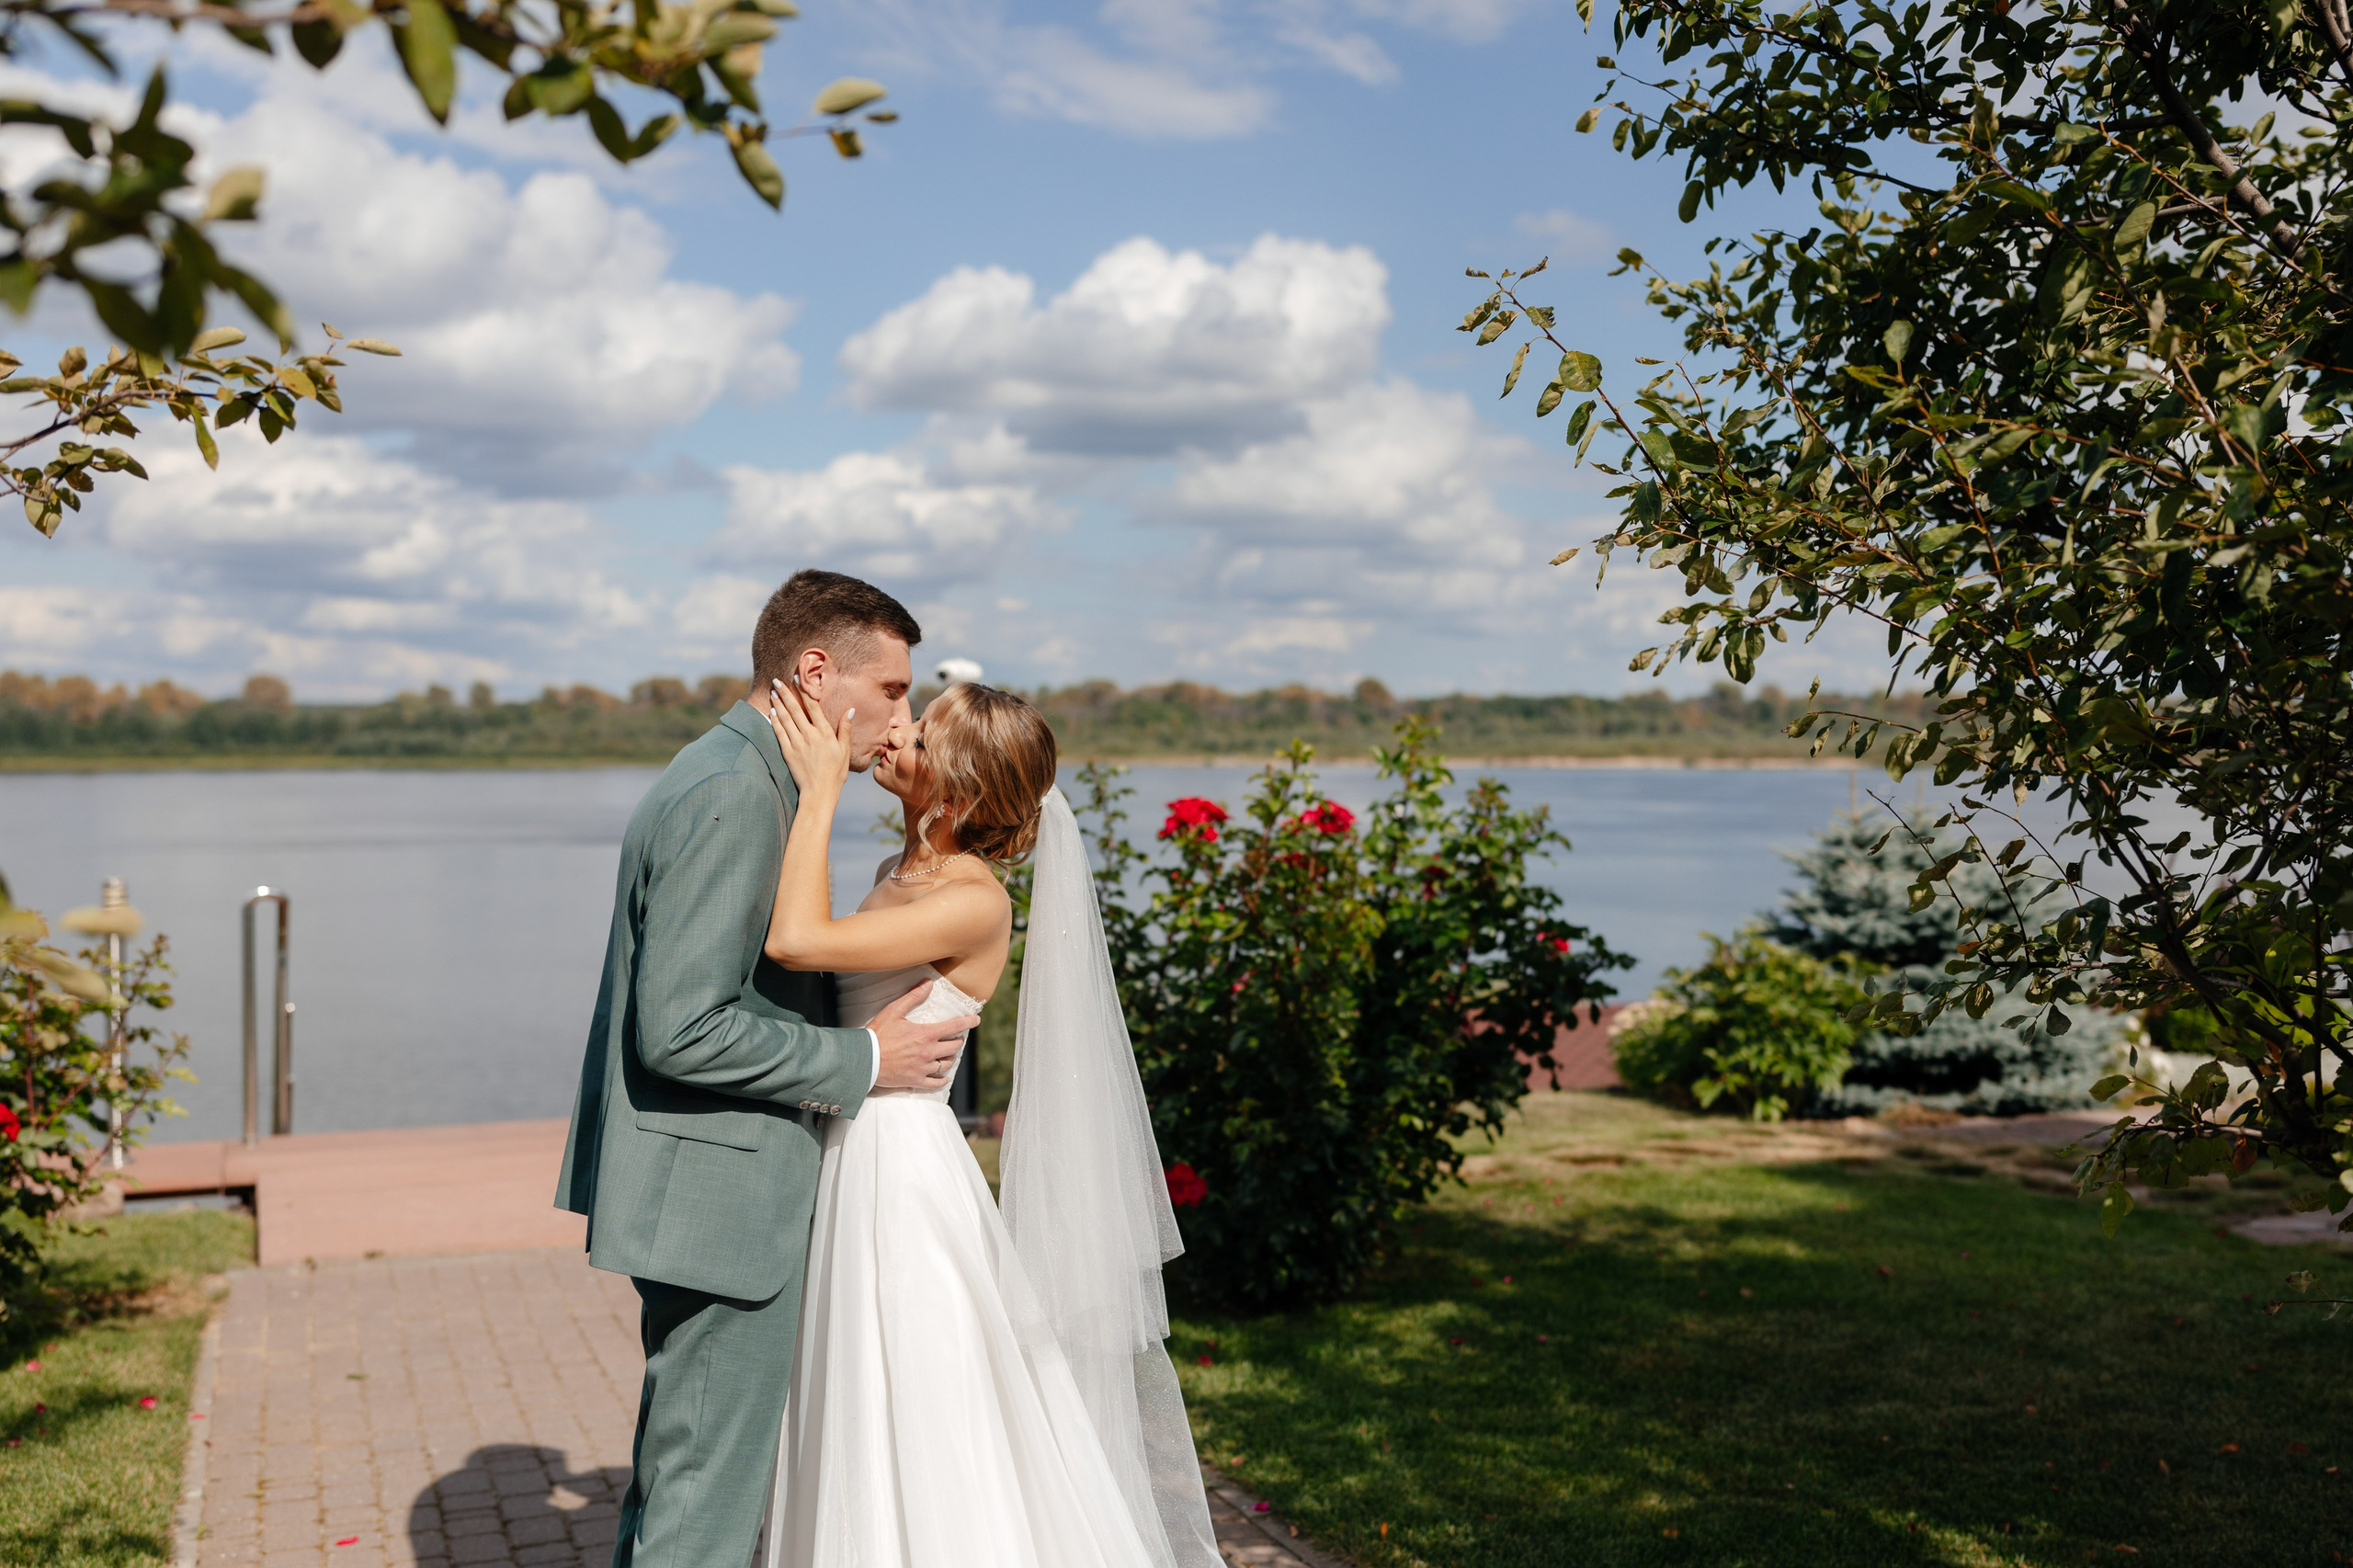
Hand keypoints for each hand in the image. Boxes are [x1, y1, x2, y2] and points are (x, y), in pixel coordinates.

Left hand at [767, 678, 851, 798]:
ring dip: (778, 704)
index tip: (797, 679)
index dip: (804, 691)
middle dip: (785, 693)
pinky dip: (775, 721)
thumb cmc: (835, 773)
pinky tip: (772, 712)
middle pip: (795, 709)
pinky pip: (779, 733)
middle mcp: (810, 735)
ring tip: (773, 692)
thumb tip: (850, 710)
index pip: (813, 707)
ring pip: (785, 719)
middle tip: (777, 680)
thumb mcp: (845, 751)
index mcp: (825, 733)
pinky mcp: (788, 752)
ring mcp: (797, 743)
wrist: (819, 792)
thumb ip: (845, 729)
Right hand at [869, 983, 967, 1091]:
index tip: (976, 1020)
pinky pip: (935, 1083)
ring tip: (949, 1053)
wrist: (863, 1059)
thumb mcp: (893, 1011)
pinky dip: (942, 1079)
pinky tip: (944, 1077)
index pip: (955, 1027)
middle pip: (954, 1047)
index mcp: (925, 1034)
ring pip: (947, 1064)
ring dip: (950, 1057)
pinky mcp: (915, 1081)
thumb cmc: (877, 1033)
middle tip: (955, 1037)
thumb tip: (928, 983)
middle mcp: (928, 1052)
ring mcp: (923, 1068)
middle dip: (958, 1040)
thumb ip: (913, 997)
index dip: (968, 1022)